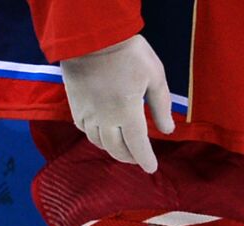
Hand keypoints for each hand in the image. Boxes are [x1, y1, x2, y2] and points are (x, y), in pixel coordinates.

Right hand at [61, 35, 175, 173]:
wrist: (91, 39)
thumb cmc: (129, 53)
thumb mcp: (154, 75)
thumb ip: (161, 105)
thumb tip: (167, 130)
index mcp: (128, 112)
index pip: (138, 145)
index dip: (145, 159)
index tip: (151, 169)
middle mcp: (106, 119)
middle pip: (117, 149)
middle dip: (129, 157)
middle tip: (138, 158)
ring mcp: (88, 114)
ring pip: (99, 143)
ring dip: (112, 149)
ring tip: (121, 148)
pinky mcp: (76, 108)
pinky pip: (85, 131)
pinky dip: (96, 137)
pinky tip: (102, 133)